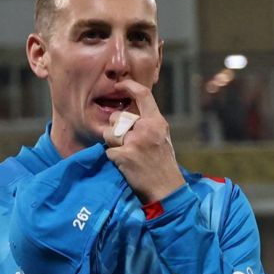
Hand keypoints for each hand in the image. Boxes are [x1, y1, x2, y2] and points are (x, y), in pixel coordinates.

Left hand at [102, 80, 184, 203]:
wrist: (166, 188)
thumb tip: (126, 113)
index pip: (143, 95)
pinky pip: (108, 150)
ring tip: (127, 154)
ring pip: (108, 133)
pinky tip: (125, 165)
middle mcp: (146, 128)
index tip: (119, 85)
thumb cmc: (162, 163)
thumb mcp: (161, 137)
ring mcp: (134, 141)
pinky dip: (113, 158)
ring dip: (112, 144)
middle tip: (129, 145)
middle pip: (117, 117)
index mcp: (157, 122)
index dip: (129, 86)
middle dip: (116, 129)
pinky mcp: (123, 154)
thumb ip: (146, 123)